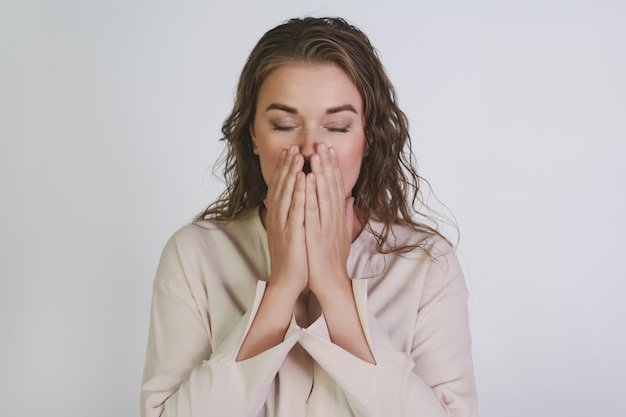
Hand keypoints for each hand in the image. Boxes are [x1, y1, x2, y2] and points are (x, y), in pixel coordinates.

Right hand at [264, 145, 308, 296]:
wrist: (288, 281)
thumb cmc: (295, 257)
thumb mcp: (294, 231)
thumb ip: (297, 213)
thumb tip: (300, 200)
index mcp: (280, 216)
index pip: (282, 187)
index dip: (286, 169)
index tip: (293, 152)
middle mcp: (278, 217)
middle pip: (282, 186)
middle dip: (288, 164)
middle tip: (293, 146)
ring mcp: (283, 224)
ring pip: (287, 193)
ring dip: (291, 172)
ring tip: (297, 154)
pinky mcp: (292, 233)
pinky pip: (295, 209)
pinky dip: (299, 192)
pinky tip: (303, 178)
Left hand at [304, 142, 353, 298]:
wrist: (331, 283)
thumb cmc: (334, 260)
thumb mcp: (343, 234)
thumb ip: (346, 215)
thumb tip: (349, 198)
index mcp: (338, 218)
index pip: (337, 188)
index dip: (333, 169)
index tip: (329, 151)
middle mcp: (334, 219)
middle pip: (332, 187)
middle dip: (328, 164)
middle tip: (323, 144)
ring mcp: (326, 226)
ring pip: (324, 194)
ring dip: (321, 173)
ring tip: (317, 154)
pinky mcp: (317, 235)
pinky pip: (313, 210)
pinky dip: (311, 193)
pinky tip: (307, 179)